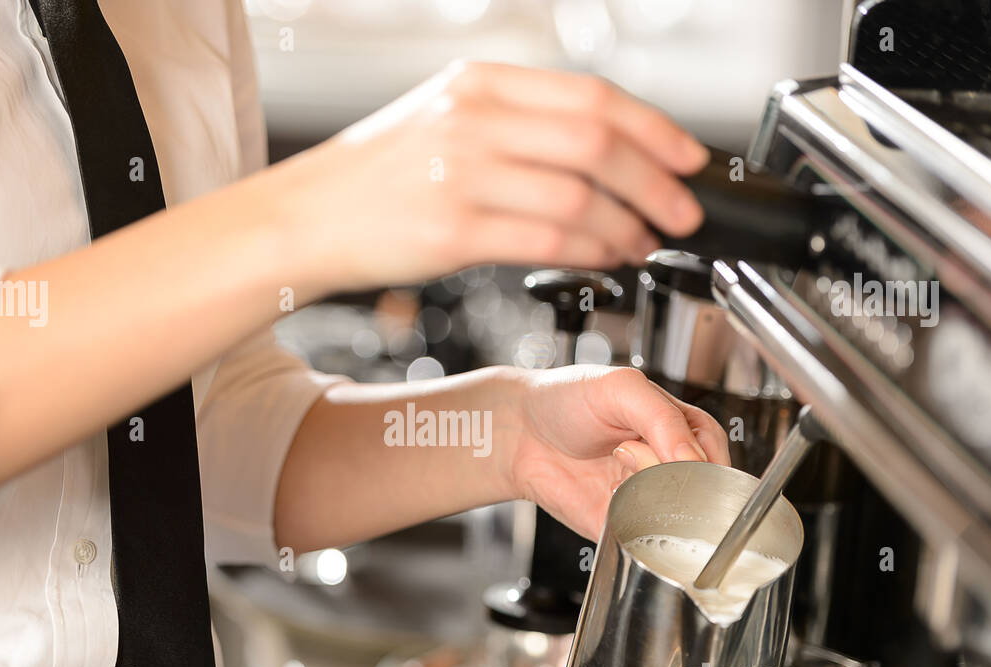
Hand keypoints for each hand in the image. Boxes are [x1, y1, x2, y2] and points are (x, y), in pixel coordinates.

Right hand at [268, 60, 708, 291]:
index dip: (655, 130)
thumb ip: (517, 126)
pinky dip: (591, 251)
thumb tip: (604, 154)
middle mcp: (473, 119)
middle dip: (657, 182)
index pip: (591, 96)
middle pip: (598, 142)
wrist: (303, 218)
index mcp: (478, 84)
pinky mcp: (452, 228)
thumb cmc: (372, 179)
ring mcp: (461, 172)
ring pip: (580, 194)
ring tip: (643, 242)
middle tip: (682, 211)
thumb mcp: (443, 121)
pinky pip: (547, 238)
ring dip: (628, 225)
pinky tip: (605, 258)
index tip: (687, 158)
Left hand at [504, 365, 730, 540]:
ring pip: (672, 515)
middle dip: (665, 472)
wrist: (519, 431)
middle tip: (626, 450)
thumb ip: (665, 419)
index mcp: (684, 431)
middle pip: (696, 490)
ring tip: (614, 464)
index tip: (671, 450)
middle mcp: (670, 468)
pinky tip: (607, 491)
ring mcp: (647, 499)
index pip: (716, 456)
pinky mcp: (622, 525)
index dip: (699, 458)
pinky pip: (641, 536)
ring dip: (643, 492)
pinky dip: (627, 516)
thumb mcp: (623, 388)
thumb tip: (695, 460)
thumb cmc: (568, 400)